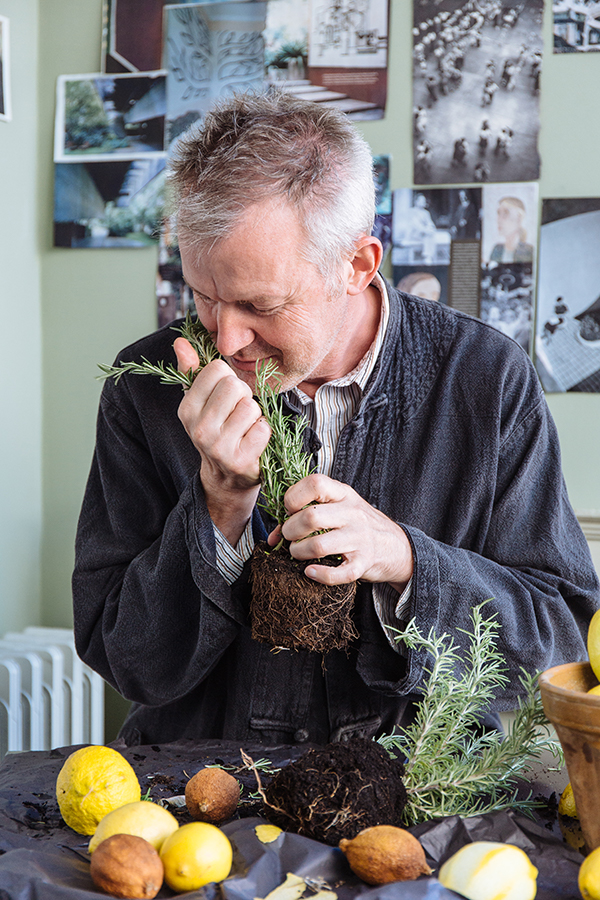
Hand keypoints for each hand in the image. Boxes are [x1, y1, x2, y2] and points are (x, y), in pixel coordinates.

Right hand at [174, 337, 270, 541]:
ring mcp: (219, 447)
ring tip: (245, 429)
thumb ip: (192, 370)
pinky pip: (264, 428)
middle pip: (235, 386)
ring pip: (252, 406)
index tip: (225, 398)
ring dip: (255, 416)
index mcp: (187, 409)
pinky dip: (264, 432)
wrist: (226, 478)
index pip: (217, 369)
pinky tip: (254, 442)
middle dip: (244, 396)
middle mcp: (199, 428)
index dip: (228, 380)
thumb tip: (180, 341)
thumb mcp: (201, 403)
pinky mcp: (241, 461)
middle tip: (238, 415)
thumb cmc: (218, 431)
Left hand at [268, 473, 413, 590]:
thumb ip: (308, 512)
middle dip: (290, 530)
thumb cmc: (357, 524)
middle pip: (310, 517)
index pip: (315, 483)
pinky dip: (319, 575)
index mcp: (343, 494)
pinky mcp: (363, 563)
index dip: (293, 497)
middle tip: (289, 536)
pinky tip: (310, 571)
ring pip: (318, 545)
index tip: (289, 510)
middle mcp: (353, 513)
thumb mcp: (338, 508)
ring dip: (298, 552)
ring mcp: (360, 538)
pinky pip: (337, 573)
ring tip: (297, 553)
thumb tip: (273, 537)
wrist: (396, 546)